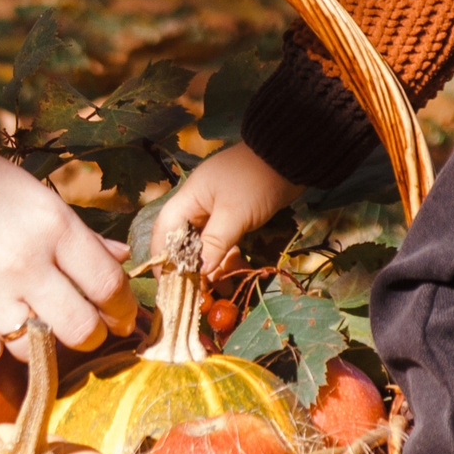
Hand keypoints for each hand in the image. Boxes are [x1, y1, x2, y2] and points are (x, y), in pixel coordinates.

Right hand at [0, 108, 137, 365]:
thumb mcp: (28, 190)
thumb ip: (74, 230)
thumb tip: (120, 257)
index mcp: (53, 223)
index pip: (110, 285)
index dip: (124, 309)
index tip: (121, 317)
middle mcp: (26, 261)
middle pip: (82, 329)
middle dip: (89, 334)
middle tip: (79, 329)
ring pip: (36, 349)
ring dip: (37, 341)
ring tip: (25, 318)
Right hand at [153, 144, 301, 282]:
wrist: (291, 160)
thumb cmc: (255, 181)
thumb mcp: (233, 215)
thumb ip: (213, 244)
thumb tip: (198, 274)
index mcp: (188, 198)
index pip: (164, 230)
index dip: (162, 256)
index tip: (167, 283)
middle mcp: (198, 206)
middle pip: (184, 242)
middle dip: (189, 269)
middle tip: (195, 293)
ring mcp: (217, 212)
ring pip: (206, 246)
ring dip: (211, 268)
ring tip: (218, 292)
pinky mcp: (234, 218)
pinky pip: (224, 244)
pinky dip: (227, 259)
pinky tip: (234, 276)